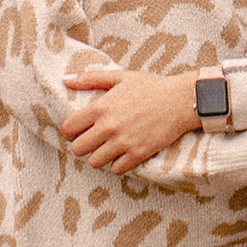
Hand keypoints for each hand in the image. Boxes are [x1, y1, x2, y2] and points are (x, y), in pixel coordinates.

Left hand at [62, 60, 199, 168]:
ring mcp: (123, 142)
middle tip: (93, 142)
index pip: (69, 128)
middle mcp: (109, 126)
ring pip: (94, 162)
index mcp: (101, 107)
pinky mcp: (138, 154)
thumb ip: (90, 78)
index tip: (80, 130)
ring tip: (107, 149)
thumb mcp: (120, 77)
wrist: (180, 101)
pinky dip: (117, 164)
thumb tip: (65, 80)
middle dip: (82, 146)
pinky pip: (116, 169)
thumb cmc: (150, 87)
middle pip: (78, 149)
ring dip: (99, 157)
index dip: (71, 131)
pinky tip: (123, 154)